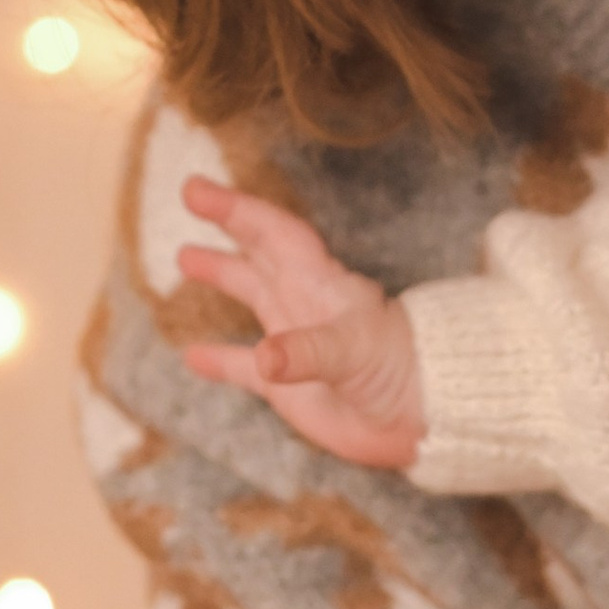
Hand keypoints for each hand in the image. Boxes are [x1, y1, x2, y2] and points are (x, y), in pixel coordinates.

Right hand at [177, 175, 426, 468]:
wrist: (422, 417)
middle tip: (190, 194)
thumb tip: (264, 358)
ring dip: (223, 275)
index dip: (238, 209)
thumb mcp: (353, 352)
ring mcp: (296, 342)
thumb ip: (307, 352)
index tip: (197, 190)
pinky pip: (245, 367)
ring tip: (186, 256)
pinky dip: (221, 359)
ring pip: (254, 296)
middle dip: (229, 222)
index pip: (275, 233)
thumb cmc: (398, 372)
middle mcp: (305, 303)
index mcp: (321, 284)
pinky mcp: (291, 386)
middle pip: (262, 251)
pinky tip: (192, 355)